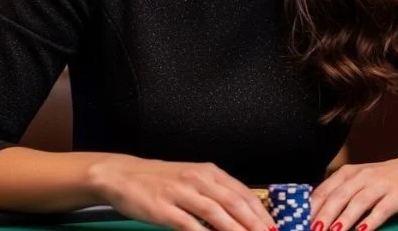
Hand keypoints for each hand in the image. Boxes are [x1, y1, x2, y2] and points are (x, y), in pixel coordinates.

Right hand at [88, 155, 274, 230]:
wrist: (124, 175)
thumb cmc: (161, 180)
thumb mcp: (192, 178)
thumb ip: (215, 193)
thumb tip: (240, 213)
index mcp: (209, 172)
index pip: (242, 192)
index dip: (260, 211)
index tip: (273, 226)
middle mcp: (198, 179)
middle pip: (233, 203)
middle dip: (254, 223)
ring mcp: (181, 193)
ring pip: (216, 213)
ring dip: (235, 230)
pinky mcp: (164, 208)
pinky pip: (189, 224)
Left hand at [310, 152, 397, 230]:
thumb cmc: (385, 179)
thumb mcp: (360, 181)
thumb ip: (340, 193)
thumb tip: (316, 214)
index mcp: (349, 173)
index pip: (324, 191)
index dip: (311, 208)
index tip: (300, 223)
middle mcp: (362, 176)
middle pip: (338, 197)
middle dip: (324, 216)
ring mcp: (380, 185)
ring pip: (357, 203)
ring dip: (343, 220)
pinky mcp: (396, 195)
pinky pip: (381, 210)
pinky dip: (370, 222)